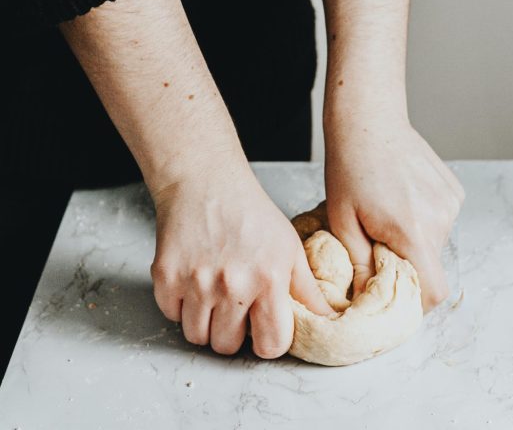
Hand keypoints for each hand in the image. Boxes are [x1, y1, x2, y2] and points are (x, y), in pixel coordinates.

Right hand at [149, 158, 332, 356]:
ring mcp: (196, 282)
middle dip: (234, 335)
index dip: (269, 342)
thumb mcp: (290, 248)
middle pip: (227, 347)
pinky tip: (194, 283)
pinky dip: (181, 306)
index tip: (265, 331)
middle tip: (237, 308)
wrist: (205, 182)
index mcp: (269, 280)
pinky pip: (172, 315)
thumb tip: (328, 319)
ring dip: (206, 324)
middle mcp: (232, 286)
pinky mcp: (166, 277)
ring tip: (215, 297)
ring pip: (197, 336)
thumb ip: (307, 290)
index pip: (271, 345)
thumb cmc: (251, 214)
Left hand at [325, 119, 464, 310]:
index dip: (417, 303)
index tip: (395, 297)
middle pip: (431, 266)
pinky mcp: (454, 191)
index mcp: (413, 231)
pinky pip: (441, 221)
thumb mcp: (343, 222)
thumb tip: (366, 298)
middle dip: (406, 265)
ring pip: (435, 243)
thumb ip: (360, 266)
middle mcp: (441, 219)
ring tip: (387, 216)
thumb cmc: (349, 168)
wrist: (369, 120)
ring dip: (414, 241)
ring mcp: (451, 203)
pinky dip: (423, 221)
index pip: (434, 290)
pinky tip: (402, 199)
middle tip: (377, 246)